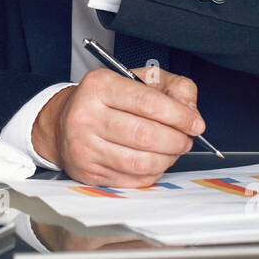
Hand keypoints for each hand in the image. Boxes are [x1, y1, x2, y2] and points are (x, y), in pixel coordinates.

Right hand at [32, 67, 203, 187]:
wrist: (62, 124)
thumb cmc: (106, 100)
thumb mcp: (138, 79)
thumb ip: (173, 87)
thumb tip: (191, 114)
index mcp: (100, 86)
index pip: (149, 103)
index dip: (180, 116)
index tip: (196, 123)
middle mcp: (86, 116)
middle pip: (146, 136)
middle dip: (177, 140)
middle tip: (185, 138)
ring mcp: (85, 147)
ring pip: (141, 162)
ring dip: (168, 159)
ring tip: (171, 150)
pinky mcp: (88, 172)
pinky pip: (133, 179)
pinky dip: (153, 172)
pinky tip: (153, 160)